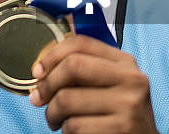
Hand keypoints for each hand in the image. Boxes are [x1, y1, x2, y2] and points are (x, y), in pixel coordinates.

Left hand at [29, 35, 157, 132]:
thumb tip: (41, 69)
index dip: (52, 55)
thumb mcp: (109, 86)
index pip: (81, 43)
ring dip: (52, 113)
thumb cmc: (116, 115)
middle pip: (72, 66)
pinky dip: (66, 131)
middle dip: (47, 85)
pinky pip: (75, 126)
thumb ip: (83, 71)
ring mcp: (128, 104)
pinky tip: (75, 133)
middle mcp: (131, 79)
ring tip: (57, 120)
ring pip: (66, 99)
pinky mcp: (122, 128)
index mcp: (125, 63)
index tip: (37, 72)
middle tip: (38, 99)